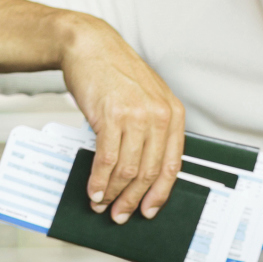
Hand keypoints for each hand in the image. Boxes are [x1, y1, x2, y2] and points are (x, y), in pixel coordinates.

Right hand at [59, 17, 185, 223]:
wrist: (90, 47)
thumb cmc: (115, 73)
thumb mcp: (146, 98)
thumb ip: (151, 130)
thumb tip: (143, 171)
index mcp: (172, 114)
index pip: (172, 165)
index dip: (160, 193)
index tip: (149, 210)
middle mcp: (158, 115)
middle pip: (149, 171)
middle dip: (133, 200)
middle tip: (121, 214)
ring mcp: (136, 115)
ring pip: (127, 170)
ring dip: (113, 193)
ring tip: (102, 204)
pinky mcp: (111, 116)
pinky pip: (107, 159)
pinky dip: (99, 180)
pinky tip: (93, 190)